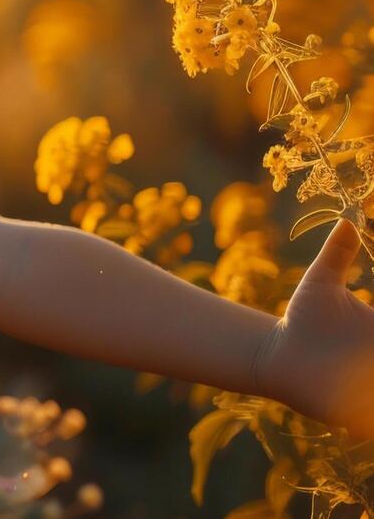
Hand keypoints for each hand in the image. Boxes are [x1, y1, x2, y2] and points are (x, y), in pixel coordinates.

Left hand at [255, 218, 373, 437]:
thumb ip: (337, 257)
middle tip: (367, 349)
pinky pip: (372, 418)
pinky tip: (358, 397)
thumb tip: (346, 222)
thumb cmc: (301, 320)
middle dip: (373, 359)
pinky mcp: (364, 414)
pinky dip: (367, 411)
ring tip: (360, 371)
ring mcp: (373, 388)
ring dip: (369, 387)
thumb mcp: (321, 285)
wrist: (276, 357)